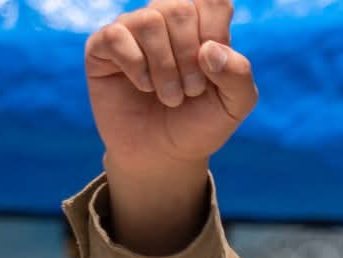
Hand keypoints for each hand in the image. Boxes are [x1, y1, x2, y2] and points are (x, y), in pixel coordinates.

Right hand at [84, 0, 256, 252]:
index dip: (214, 33)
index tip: (211, 70)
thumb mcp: (233, 106)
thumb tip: (209, 49)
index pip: (212, 0)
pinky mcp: (103, 46)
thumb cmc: (198, 124)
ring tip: (169, 97)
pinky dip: (136, 66)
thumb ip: (239, 75)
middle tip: (191, 91)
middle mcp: (165, 20)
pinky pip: (117, 36)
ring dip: (164, 67)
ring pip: (150, 20)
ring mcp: (133, 30)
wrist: (164, 156)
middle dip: (189, 57)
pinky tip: (144, 86)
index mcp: (200, 24)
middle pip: (180, 8)